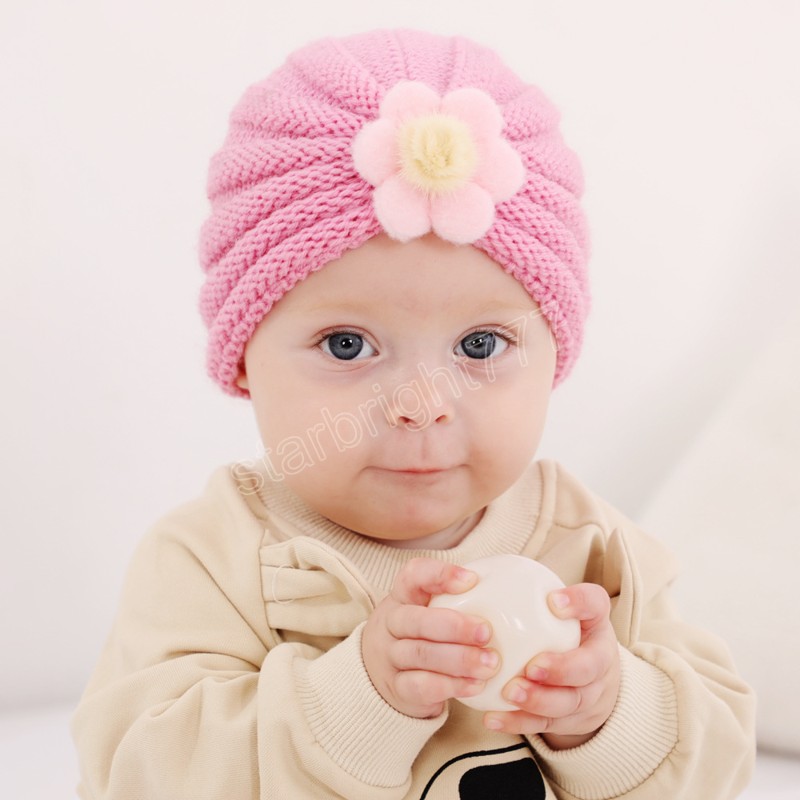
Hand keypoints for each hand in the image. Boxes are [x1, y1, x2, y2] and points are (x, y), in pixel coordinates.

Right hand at [362, 558, 499, 718]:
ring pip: (420, 654)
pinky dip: (452, 685)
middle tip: (487, 632)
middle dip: (453, 625)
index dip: (440, 575)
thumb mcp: (430, 610)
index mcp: (402, 596)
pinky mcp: (397, 688)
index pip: (413, 575)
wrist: (384, 676)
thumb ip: (462, 599)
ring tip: (491, 663)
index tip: (471, 580)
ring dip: (459, 659)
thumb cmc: (423, 634)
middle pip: (415, 619)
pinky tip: (477, 685)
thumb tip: (519, 590)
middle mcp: (391, 623)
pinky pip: (422, 686)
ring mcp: (390, 657)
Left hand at [484, 582, 619, 748]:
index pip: (596, 605)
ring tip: (510, 693)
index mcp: (596, 624)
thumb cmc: (563, 633)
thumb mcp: (558, 609)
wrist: (592, 681)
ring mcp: (589, 695)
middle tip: (532, 666)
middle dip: (562, 669)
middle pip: (589, 667)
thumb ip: (529, 593)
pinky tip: (492, 718)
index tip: (553, 600)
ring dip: (539, 700)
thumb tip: (474, 573)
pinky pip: (545, 725)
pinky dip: (518, 722)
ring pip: (569, 703)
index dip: (579, 603)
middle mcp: (600, 661)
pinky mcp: (570, 721)